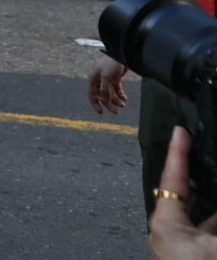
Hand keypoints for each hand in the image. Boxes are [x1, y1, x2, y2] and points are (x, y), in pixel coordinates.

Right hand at [88, 54, 129, 114]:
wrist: (122, 54)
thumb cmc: (111, 64)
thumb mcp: (106, 77)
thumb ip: (104, 90)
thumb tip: (105, 101)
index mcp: (93, 80)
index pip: (92, 95)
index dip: (95, 104)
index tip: (101, 112)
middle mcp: (99, 80)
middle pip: (103, 96)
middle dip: (109, 104)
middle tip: (116, 112)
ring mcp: (107, 80)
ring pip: (110, 94)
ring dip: (116, 100)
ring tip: (123, 105)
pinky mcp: (115, 78)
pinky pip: (117, 89)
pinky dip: (120, 95)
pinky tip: (125, 98)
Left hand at [150, 126, 216, 259]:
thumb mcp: (216, 242)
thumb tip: (216, 204)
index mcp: (166, 223)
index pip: (172, 178)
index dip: (178, 152)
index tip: (180, 130)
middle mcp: (165, 231)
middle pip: (184, 193)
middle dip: (197, 173)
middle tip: (203, 150)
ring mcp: (175, 245)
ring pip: (198, 214)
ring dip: (210, 201)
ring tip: (212, 175)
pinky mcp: (185, 255)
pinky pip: (202, 230)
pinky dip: (213, 220)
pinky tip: (216, 212)